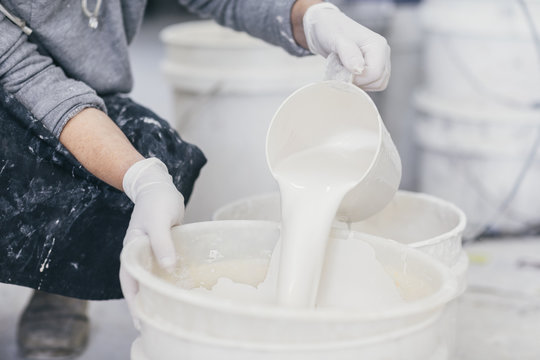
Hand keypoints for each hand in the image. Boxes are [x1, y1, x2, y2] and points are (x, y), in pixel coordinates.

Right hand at [119, 158, 183, 320]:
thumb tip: (167, 267)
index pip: (129, 280)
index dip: (134, 301)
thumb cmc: (158, 201)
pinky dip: (164, 279)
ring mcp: (148, 251)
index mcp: (131, 249)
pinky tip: (173, 289)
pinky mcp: (160, 248)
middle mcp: (137, 253)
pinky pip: (160, 268)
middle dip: (142, 303)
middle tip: (150, 324)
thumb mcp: (159, 221)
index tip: (140, 319)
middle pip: (137, 283)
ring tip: (162, 312)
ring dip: (153, 292)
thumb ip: (162, 243)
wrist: (160, 186)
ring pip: (149, 276)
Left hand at [303, 3, 390, 90]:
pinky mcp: (375, 67)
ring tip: (345, 71)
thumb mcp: (336, 39)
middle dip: (359, 82)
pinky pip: (373, 84)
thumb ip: (348, 53)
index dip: (358, 79)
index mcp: (378, 45)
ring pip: (377, 84)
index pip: (375, 73)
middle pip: (378, 81)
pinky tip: (349, 74)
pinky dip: (361, 84)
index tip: (342, 72)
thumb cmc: (330, 29)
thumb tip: (359, 69)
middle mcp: (383, 53)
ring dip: (360, 84)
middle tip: (342, 72)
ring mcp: (381, 61)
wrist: (326, 27)